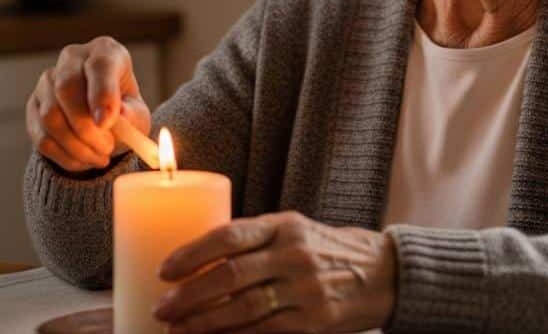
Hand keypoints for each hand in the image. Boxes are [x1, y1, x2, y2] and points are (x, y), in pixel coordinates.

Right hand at [25, 36, 150, 171]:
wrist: (105, 123)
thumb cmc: (125, 111)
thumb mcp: (137, 114)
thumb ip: (131, 115)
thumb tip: (117, 118)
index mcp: (105, 52)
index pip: (99, 65)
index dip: (102, 94)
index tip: (106, 123)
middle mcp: (72, 59)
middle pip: (66, 89)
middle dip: (86, 128)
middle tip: (107, 149)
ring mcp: (47, 81)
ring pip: (50, 116)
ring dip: (76, 146)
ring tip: (100, 157)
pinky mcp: (33, 106)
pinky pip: (41, 137)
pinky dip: (64, 156)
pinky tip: (84, 160)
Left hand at [153, 211, 396, 333]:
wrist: (384, 274)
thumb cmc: (326, 250)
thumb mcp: (295, 230)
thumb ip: (255, 240)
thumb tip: (198, 259)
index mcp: (284, 225)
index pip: (229, 235)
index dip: (192, 253)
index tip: (165, 269)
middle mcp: (294, 254)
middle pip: (230, 275)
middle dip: (188, 295)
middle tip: (163, 308)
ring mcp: (305, 290)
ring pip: (242, 309)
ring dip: (203, 324)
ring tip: (177, 330)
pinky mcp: (314, 324)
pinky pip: (263, 333)